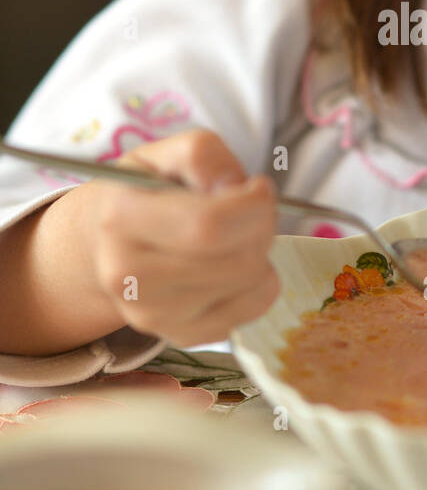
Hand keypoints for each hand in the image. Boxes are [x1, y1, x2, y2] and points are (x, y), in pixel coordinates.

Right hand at [84, 128, 279, 345]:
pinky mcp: (177, 335)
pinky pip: (249, 313)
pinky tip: (234, 265)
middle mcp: (128, 275)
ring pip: (247, 284)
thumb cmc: (143, 192)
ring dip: (259, 253)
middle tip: (252, 211)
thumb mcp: (164, 154)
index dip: (253, 205)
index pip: (209, 225)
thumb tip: (235, 186)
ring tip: (235, 236)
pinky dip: (258, 285)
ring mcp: (151, 313)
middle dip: (262, 227)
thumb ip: (202, 154)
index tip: (257, 188)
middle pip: (236, 260)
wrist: (102, 245)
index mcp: (121, 217)